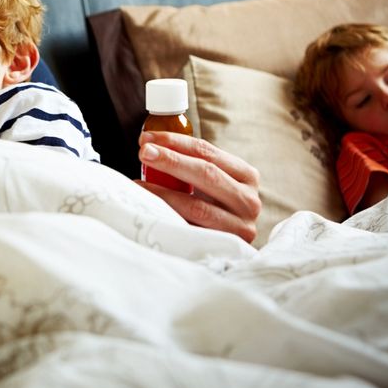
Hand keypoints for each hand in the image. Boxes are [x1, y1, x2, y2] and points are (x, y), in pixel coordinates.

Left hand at [136, 131, 260, 242]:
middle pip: (206, 174)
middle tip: (144, 153)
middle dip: (171, 161)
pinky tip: (151, 211)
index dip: (175, 142)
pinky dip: (168, 218)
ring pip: (197, 206)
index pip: (207, 151)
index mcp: (246, 176)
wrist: (227, 249)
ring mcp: (240, 227)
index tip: (147, 139)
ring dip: (163, 193)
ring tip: (138, 185)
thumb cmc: (213, 207)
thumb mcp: (210, 183)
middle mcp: (249, 200)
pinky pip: (191, 231)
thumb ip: (189, 165)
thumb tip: (149, 145)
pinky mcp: (225, 248)